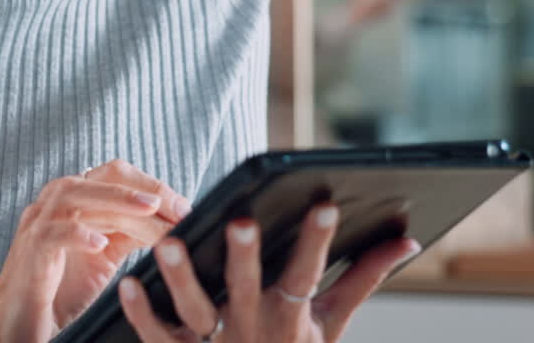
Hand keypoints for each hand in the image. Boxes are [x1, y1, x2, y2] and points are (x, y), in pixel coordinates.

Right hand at [0, 160, 190, 342]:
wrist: (17, 323)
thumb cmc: (61, 289)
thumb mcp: (105, 254)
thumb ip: (130, 232)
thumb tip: (174, 220)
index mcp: (75, 201)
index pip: (115, 173)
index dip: (152, 185)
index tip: (184, 208)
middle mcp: (55, 204)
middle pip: (100, 175)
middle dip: (143, 188)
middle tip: (176, 208)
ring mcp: (39, 226)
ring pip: (76, 195)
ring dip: (116, 200)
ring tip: (149, 211)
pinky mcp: (30, 255)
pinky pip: (51, 235)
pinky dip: (77, 235)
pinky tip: (101, 244)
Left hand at [118, 204, 420, 342]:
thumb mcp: (331, 326)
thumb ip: (363, 280)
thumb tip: (406, 240)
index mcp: (291, 318)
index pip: (307, 275)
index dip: (317, 242)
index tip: (324, 205)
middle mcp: (252, 330)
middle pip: (247, 291)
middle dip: (246, 258)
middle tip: (242, 221)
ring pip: (196, 311)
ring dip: (181, 279)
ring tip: (168, 243)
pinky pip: (157, 337)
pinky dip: (142, 312)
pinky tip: (127, 283)